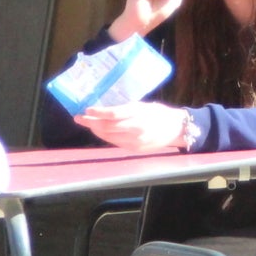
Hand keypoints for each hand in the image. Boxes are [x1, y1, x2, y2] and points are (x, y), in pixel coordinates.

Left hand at [76, 102, 192, 152]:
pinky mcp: (134, 149)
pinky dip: (105, 137)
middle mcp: (135, 129)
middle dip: (91, 123)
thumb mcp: (143, 106)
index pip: (113, 114)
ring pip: (108, 137)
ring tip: (87, 124)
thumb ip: (126, 110)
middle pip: (107, 127)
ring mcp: (134, 141)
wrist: (175, 129)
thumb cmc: (159, 113)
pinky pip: (115, 142)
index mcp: (139, 114)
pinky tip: (99, 132)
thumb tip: (105, 110)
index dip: (98, 113)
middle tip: (79, 118)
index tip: (87, 109)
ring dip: (95, 131)